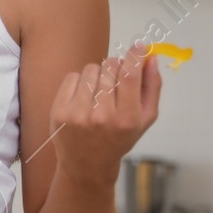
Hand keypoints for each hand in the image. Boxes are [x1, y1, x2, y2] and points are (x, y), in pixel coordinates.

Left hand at [48, 41, 161, 188]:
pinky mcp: (59, 110)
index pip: (130, 75)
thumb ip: (152, 88)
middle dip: (116, 67)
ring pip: (92, 68)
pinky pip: (73, 76)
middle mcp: (102, 116)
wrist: (87, 165)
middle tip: (116, 81)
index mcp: (127, 119)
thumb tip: (151, 58)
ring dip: (98, 74)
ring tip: (99, 93)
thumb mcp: (145, 119)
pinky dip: (80, 82)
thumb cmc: (120, 139)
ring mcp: (78, 113)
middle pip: (111, 67)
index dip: (135, 56)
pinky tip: (84, 99)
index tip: (138, 46)